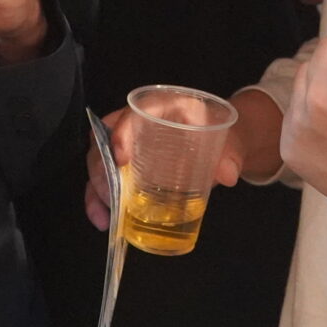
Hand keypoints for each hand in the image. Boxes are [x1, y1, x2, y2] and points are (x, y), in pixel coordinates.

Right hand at [83, 97, 263, 230]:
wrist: (219, 146)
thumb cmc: (217, 137)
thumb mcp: (227, 142)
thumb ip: (230, 155)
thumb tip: (228, 175)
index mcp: (162, 105)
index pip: (134, 111)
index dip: (121, 132)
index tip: (121, 159)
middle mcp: (136, 121)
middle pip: (105, 138)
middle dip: (103, 169)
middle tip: (114, 196)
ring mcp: (126, 144)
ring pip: (98, 161)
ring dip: (97, 190)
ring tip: (107, 217)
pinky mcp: (124, 166)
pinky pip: (103, 179)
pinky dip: (98, 200)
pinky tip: (103, 220)